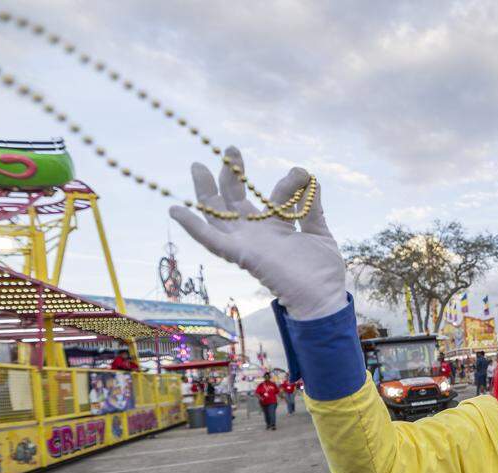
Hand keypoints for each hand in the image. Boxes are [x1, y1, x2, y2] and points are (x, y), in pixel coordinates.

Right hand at [169, 147, 346, 320]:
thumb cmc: (322, 272)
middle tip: (230, 149)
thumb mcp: (319, 232)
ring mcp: (247, 242)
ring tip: (197, 165)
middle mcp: (258, 232)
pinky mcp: (241, 254)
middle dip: (232, 173)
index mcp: (278, 226)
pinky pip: (210, 240)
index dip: (288, 181)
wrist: (322, 298)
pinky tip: (174, 209)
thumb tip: (310, 179)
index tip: (301, 172)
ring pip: (218, 214)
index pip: (275, 196)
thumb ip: (313, 208)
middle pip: (236, 200)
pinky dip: (192, 226)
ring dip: (206, 190)